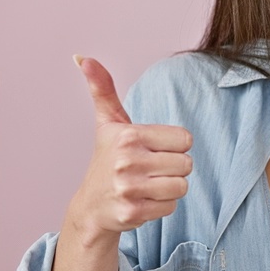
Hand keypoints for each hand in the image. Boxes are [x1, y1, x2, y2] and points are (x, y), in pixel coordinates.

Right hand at [66, 55, 192, 244]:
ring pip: (181, 186)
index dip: (174, 145)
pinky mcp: (133, 213)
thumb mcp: (107, 123)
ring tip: (148, 184)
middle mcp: (128, 162)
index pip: (185, 139)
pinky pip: (171, 207)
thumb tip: (83, 58)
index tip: (154, 149)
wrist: (91, 206)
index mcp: (129, 136)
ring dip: (169, 187)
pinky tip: (143, 200)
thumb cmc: (107, 159)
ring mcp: (129, 189)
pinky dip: (162, 206)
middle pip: (186, 164)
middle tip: (150, 169)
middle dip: (173, 168)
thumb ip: (103, 89)